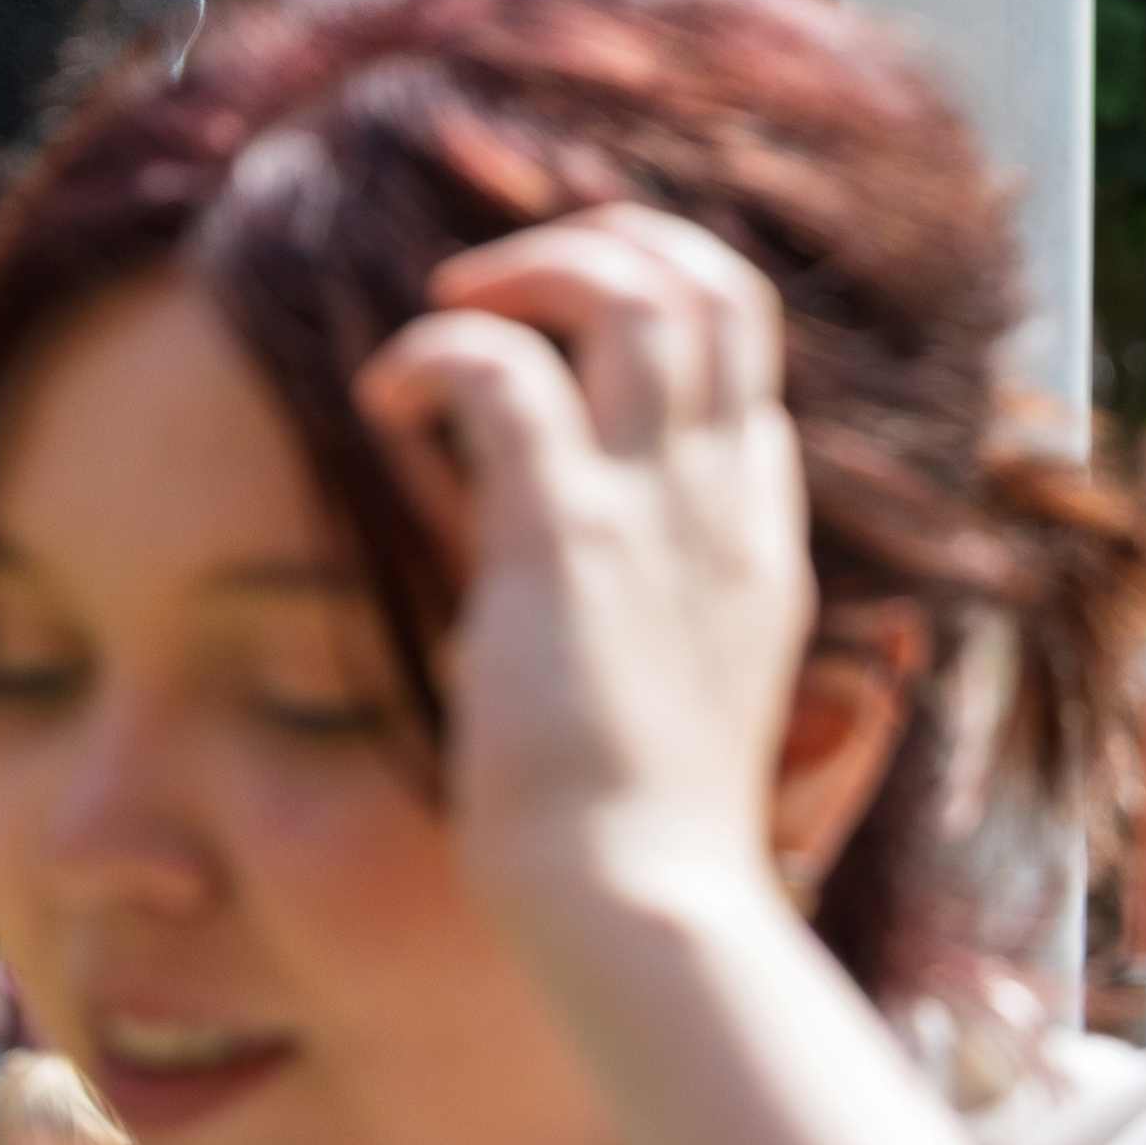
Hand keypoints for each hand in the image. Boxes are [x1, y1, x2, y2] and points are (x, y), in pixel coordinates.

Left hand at [351, 210, 817, 948]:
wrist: (642, 903)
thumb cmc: (640, 831)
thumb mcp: (670, 686)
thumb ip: (634, 601)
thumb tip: (522, 558)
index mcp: (759, 535)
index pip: (747, 354)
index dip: (653, 297)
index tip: (555, 322)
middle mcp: (726, 500)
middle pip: (714, 286)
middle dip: (602, 242)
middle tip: (501, 286)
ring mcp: (661, 510)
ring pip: (635, 290)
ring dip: (525, 271)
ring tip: (450, 313)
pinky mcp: (567, 537)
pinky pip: (500, 372)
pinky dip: (432, 353)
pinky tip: (386, 403)